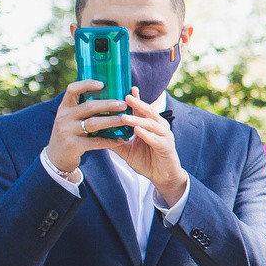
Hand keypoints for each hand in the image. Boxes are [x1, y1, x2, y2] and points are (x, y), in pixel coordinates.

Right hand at [45, 79, 131, 174]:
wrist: (56, 158)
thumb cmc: (70, 134)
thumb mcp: (71, 119)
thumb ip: (84, 109)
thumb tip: (110, 95)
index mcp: (65, 108)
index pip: (72, 90)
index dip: (87, 84)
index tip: (103, 84)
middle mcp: (64, 117)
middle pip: (89, 107)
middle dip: (108, 105)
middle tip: (124, 104)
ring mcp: (67, 131)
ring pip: (93, 124)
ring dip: (112, 121)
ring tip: (126, 120)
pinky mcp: (72, 145)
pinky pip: (95, 142)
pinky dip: (109, 141)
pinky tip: (120, 140)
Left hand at [107, 92, 188, 206]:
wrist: (162, 176)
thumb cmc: (146, 161)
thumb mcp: (127, 150)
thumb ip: (116, 141)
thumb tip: (99, 134)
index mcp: (150, 125)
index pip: (142, 109)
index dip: (136, 99)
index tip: (128, 89)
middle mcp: (159, 127)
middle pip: (149, 112)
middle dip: (137, 104)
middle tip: (126, 97)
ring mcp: (165, 136)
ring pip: (151, 124)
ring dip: (138, 120)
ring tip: (124, 117)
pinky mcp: (167, 147)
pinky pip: (156, 139)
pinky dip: (146, 134)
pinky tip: (137, 131)